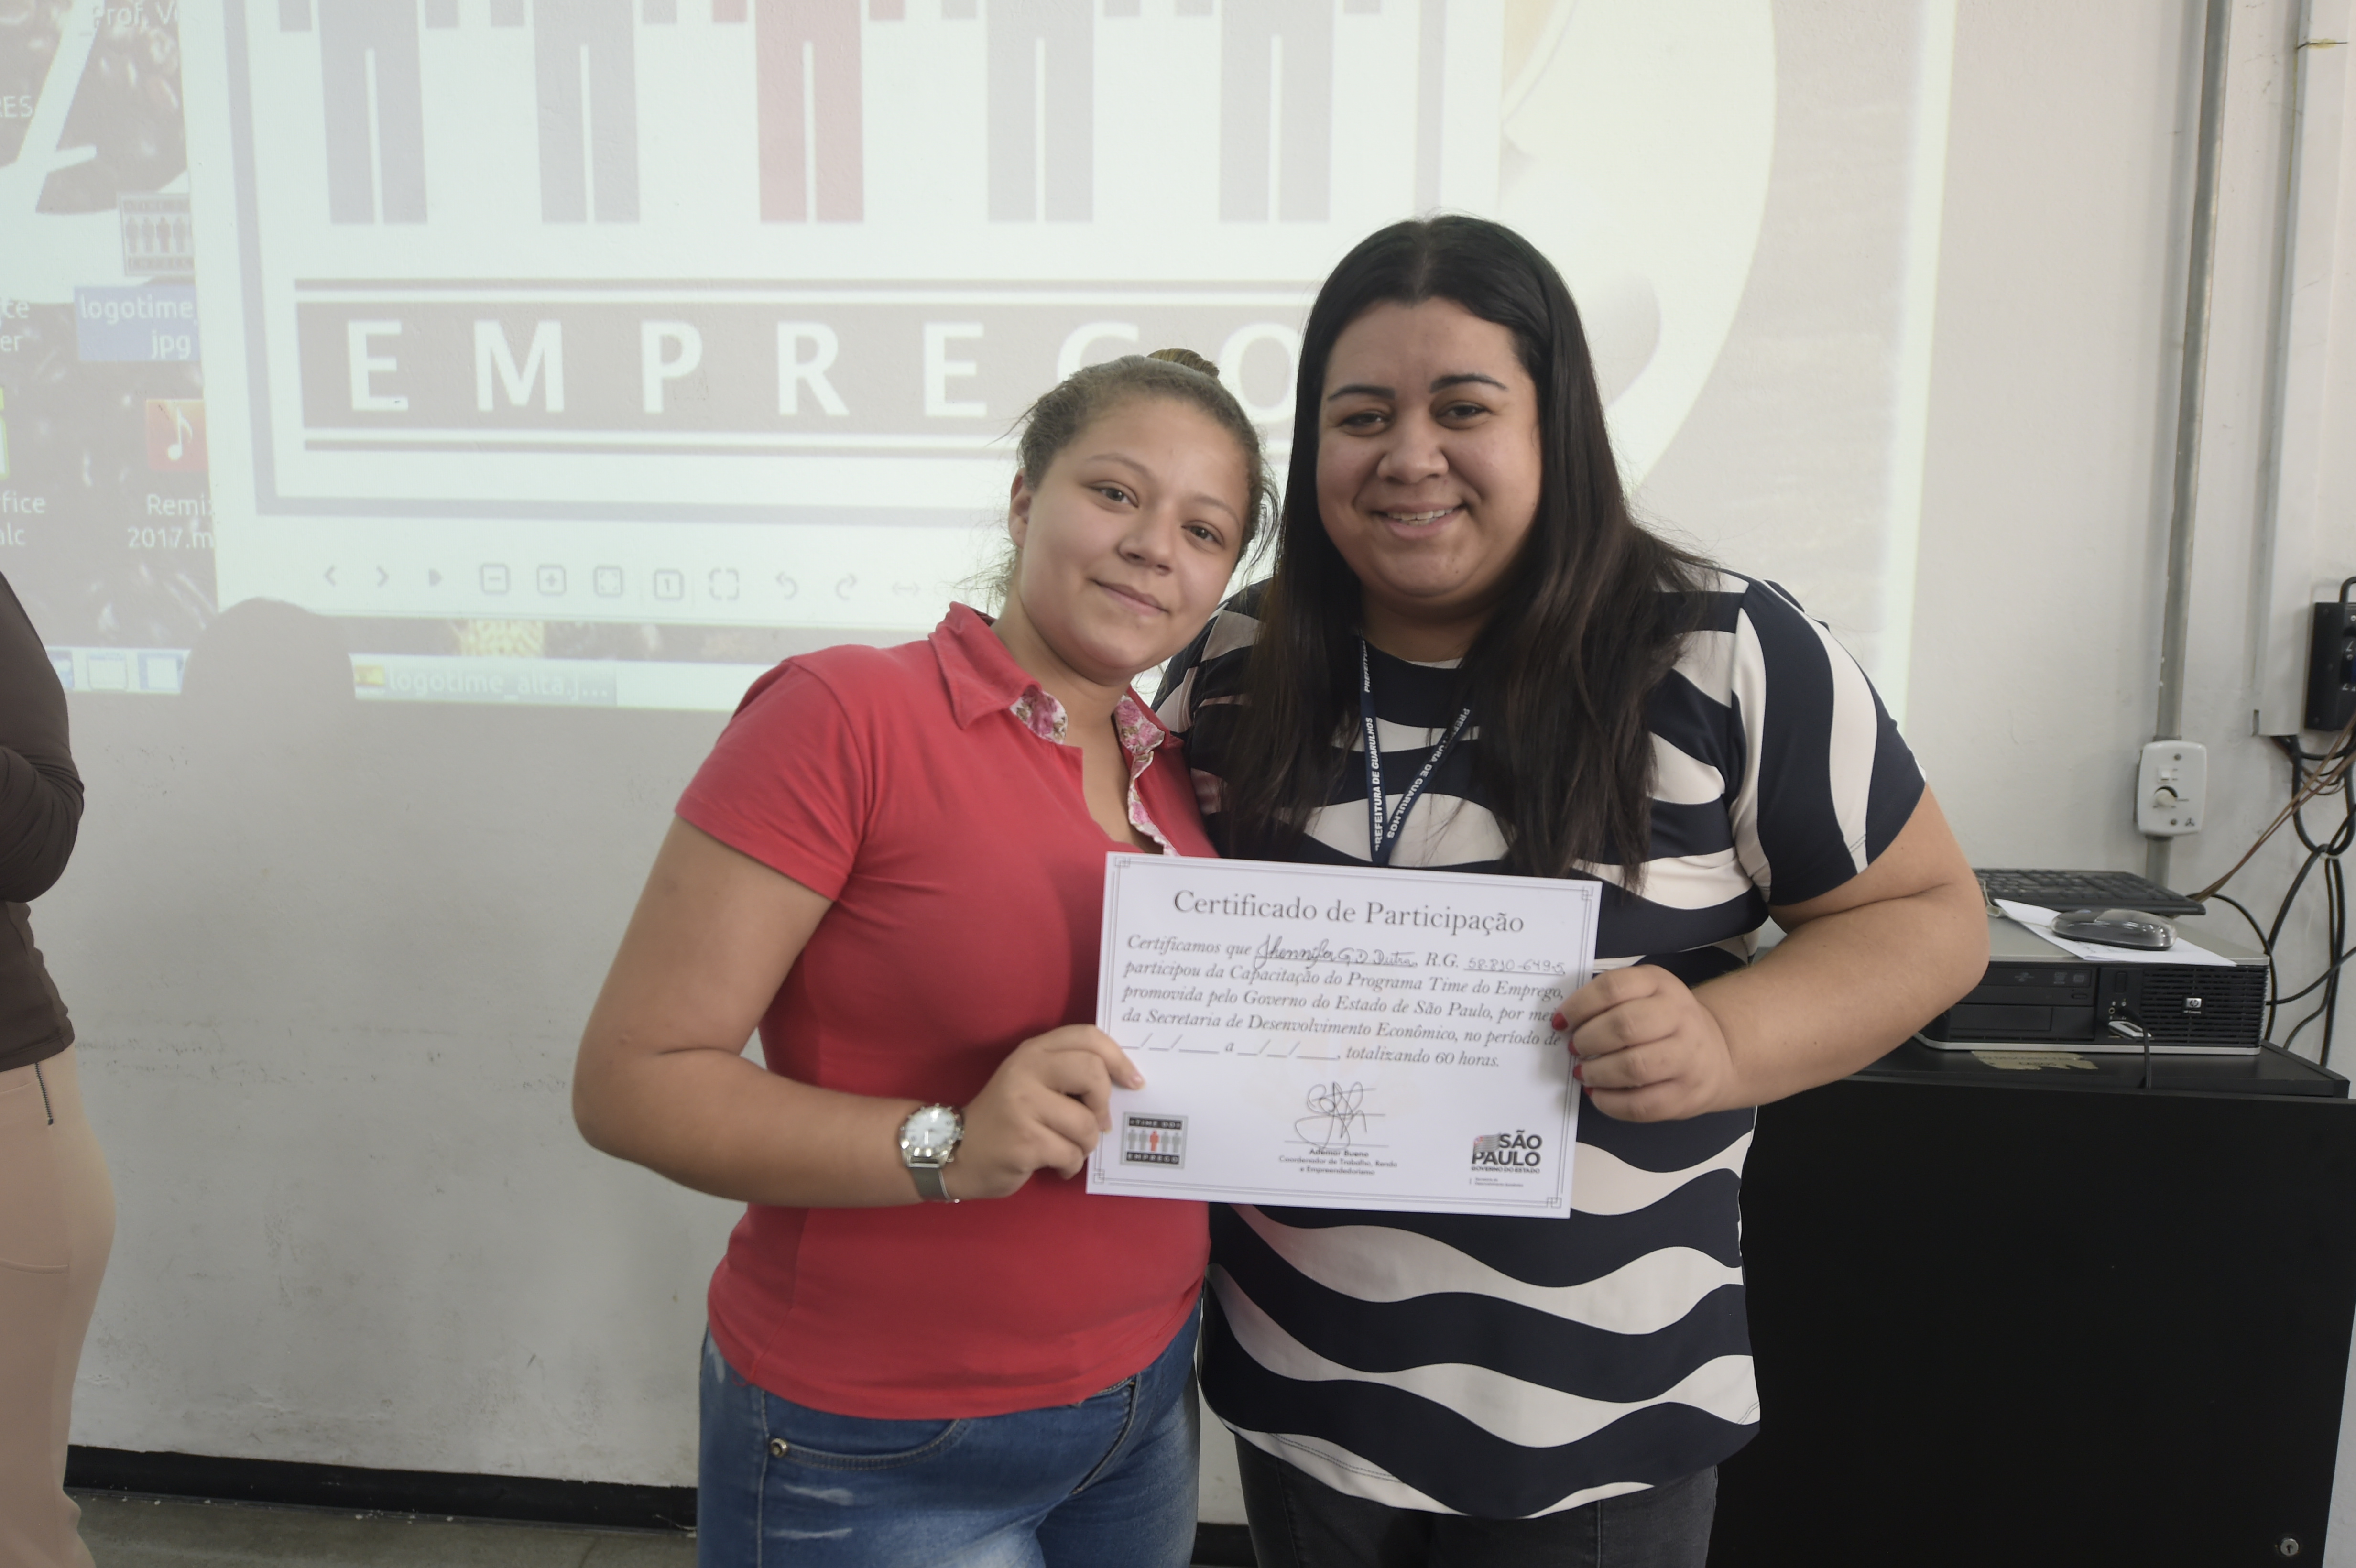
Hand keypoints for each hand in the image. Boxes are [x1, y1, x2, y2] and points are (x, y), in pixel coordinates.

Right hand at [943, 1026, 1142, 1199]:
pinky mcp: (1024, 1142)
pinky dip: (1070, 1166)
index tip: (1133, 1081)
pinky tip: (1055, 1165)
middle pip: (1093, 1074)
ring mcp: (1023, 1106)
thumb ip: (1069, 1074)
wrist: (956, 1152)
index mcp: (1033, 1051)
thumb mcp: (1032, 1082)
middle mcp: (1026, 1071)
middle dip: (1102, 1106)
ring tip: (1066, 1148)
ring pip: (1086, 1125)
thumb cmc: (1006, 1118)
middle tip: (1095, 1123)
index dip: (1118, 1058)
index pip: (1087, 1037)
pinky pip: (1071, 1155)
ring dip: (1085, 1146)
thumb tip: (1123, 1085)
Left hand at [1552, 966, 1738, 1121]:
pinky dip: (1610, 1102)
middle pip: (1624, 1026)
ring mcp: (1687, 1057)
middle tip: (1575, 1048)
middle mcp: (1679, 1017)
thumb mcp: (1644, 993)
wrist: (1717, 1053)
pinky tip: (1598, 1095)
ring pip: (1634, 1066)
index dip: (1580, 1006)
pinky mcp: (1686, 1095)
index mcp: (1660, 984)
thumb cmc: (1665, 1021)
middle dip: (1588, 1040)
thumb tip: (1565, 1022)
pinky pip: (1641, 1104)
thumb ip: (1608, 1000)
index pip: (1613, 988)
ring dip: (1598, 1072)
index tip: (1561, 1022)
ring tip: (1584, 1072)